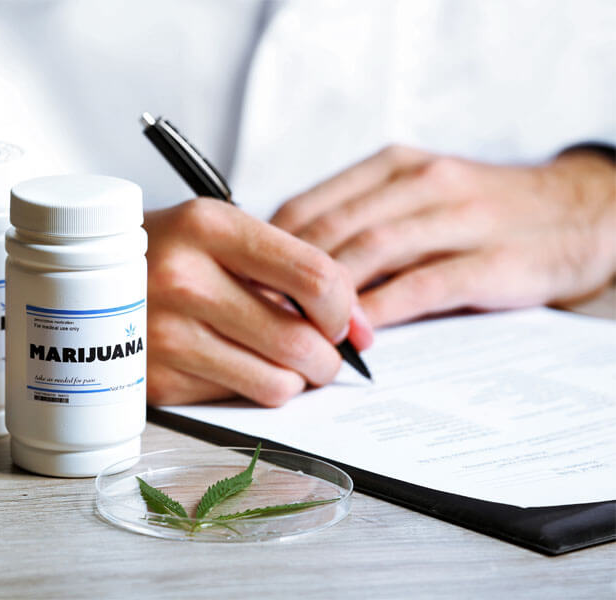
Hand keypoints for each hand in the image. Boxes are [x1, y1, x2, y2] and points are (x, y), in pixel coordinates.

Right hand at [144, 198, 372, 406]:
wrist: (81, 278)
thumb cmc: (168, 253)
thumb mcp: (223, 234)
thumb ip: (294, 271)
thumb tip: (362, 332)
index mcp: (209, 227)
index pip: (315, 277)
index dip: (343, 308)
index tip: (338, 319)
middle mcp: (183, 279)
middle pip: (300, 341)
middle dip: (325, 357)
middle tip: (317, 353)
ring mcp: (163, 335)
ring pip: (275, 384)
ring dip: (292, 380)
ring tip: (277, 362)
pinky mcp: (153, 380)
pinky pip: (234, 401)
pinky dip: (246, 389)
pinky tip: (228, 365)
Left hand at [272, 146, 615, 326]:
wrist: (580, 211)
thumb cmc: (479, 212)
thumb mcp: (415, 196)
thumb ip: (358, 222)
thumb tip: (285, 270)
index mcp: (393, 167)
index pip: (309, 207)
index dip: (267, 251)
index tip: (244, 287)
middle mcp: (421, 182)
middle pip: (332, 230)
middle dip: (287, 279)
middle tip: (257, 318)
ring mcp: (458, 218)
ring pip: (372, 254)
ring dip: (328, 298)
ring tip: (299, 332)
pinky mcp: (491, 259)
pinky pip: (422, 285)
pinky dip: (382, 311)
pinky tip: (358, 335)